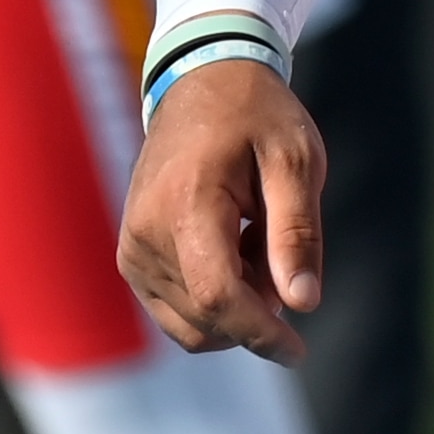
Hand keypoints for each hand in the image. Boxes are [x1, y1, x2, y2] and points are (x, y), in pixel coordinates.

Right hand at [119, 59, 324, 361]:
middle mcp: (144, 233)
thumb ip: (297, 233)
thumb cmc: (257, 117)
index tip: (297, 352)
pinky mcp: (131, 256)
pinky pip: (175, 310)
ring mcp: (131, 248)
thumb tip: (302, 304)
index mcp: (186, 205)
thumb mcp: (296, 160)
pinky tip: (236, 248)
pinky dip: (214, 297)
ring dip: (235, 304)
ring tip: (257, 239)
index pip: (217, 297)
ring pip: (190, 323)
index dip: (259, 333)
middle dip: (256, 311)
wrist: (201, 82)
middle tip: (282, 251)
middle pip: (205, 317)